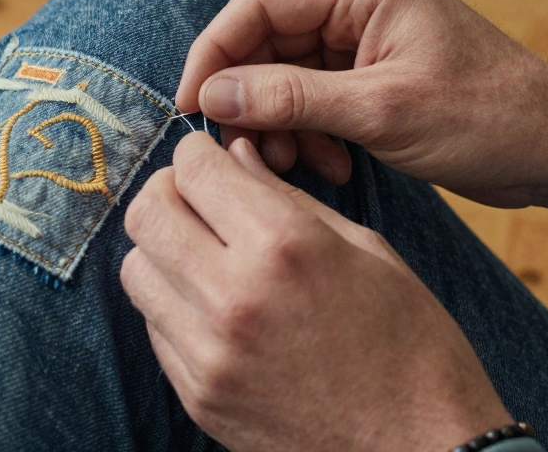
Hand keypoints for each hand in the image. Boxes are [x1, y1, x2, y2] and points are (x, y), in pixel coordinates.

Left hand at [121, 133, 510, 450]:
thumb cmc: (412, 346)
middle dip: (167, 192)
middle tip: (198, 201)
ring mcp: (208, 352)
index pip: (192, 167)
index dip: (198, 153)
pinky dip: (172, 304)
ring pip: (136, 269)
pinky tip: (214, 307)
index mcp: (283, 246)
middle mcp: (232, 296)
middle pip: (146, 213)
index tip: (212, 161)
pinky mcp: (197, 394)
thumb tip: (237, 156)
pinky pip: (153, 326)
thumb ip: (289, 200)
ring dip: (163, 250)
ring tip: (204, 256)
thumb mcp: (368, 251)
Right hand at [176, 0, 547, 208]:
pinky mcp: (369, 76)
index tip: (191, 105)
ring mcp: (364, 40)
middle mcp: (359, 3)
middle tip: (244, 149)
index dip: (214, 54)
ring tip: (293, 164)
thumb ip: (291, 97)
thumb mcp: (381, 111)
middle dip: (249, 99)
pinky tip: (326, 165)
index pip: (259, 5)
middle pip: (265, 42)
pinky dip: (306, 133)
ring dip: (277, 123)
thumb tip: (212, 94)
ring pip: (282, 75)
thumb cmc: (488, 119)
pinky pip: (310, 98)